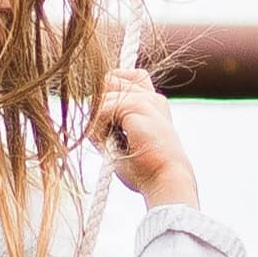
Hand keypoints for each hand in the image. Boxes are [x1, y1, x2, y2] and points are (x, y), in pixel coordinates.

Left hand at [97, 66, 198, 207]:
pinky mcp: (136, 105)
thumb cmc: (146, 169)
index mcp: (154, 104)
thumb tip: (91, 107)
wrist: (166, 180)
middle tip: (110, 135)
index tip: (110, 117)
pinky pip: (101, 109)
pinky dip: (100, 130)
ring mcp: (145, 99)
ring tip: (114, 144)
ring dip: (100, 122)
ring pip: (102, 95)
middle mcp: (151, 97)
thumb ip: (112, 120)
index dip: (113, 89)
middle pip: (109, 80)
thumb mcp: (126, 140)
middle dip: (101, 105)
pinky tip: (114, 145)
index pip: (129, 76)